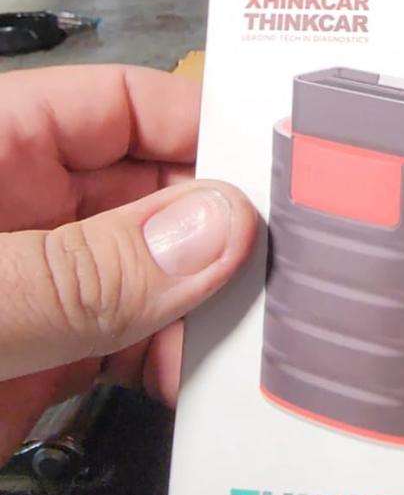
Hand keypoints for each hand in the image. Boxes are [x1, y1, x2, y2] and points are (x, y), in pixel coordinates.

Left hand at [0, 65, 256, 464]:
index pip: (126, 108)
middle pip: (158, 197)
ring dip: (209, 309)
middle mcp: (23, 211)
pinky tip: (203, 386)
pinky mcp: (42, 361)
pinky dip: (177, 365)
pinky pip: (136, 346)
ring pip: (158, 279)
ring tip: (254, 341)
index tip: (279, 171)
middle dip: (223, 235)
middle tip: (287, 273)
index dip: (206, 130)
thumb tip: (214, 229)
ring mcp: (38, 290)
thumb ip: (79, 271)